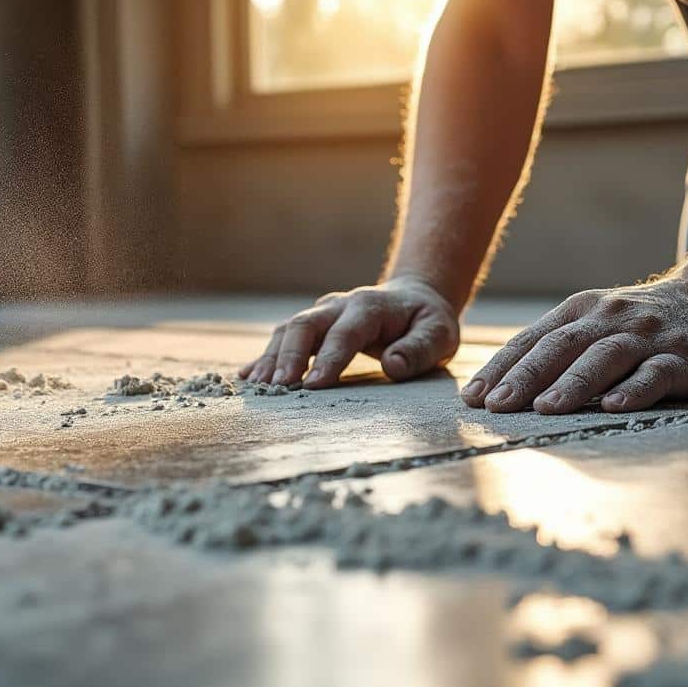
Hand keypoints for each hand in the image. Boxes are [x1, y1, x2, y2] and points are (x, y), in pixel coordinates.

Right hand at [240, 277, 460, 388]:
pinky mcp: (313, 325)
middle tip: (279, 387)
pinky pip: (283, 337)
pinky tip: (248, 377)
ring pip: (289, 330)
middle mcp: (340, 305)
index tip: (314, 385)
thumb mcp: (439, 335)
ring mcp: (323, 313)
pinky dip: (265, 356)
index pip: (346, 333)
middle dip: (290, 356)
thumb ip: (419, 350)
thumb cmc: (427, 323)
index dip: (329, 358)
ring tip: (257, 386)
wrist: (414, 299)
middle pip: (306, 326)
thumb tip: (392, 365)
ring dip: (271, 357)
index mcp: (370, 307)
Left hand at [460, 278, 687, 413]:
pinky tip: (614, 406)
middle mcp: (609, 319)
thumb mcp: (596, 324)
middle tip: (497, 407)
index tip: (472, 398)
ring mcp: (646, 337)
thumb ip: (555, 349)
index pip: (532, 341)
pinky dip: (634, 388)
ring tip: (546, 409)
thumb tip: (498, 389)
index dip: (501, 368)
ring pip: (604, 357)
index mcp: (581, 312)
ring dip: (573, 383)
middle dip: (525, 377)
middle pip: (560, 347)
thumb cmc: (643, 325)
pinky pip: (655, 373)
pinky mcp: (682, 357)